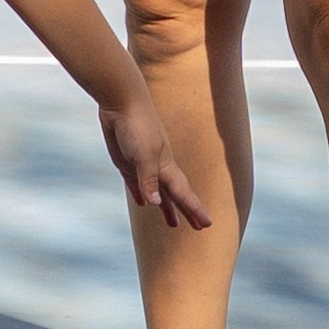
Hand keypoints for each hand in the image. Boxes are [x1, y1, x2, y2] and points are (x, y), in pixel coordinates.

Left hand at [97, 92, 212, 230]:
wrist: (121, 100)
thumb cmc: (136, 125)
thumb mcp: (143, 154)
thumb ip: (148, 179)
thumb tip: (156, 204)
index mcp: (166, 166)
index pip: (184, 193)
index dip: (195, 209)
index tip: (207, 224)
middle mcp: (157, 167)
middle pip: (175, 195)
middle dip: (187, 211)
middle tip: (198, 228)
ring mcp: (141, 165)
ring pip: (157, 192)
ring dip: (166, 207)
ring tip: (172, 224)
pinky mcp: (125, 161)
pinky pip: (137, 184)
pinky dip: (142, 194)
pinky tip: (143, 203)